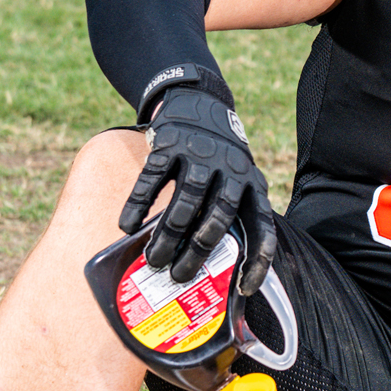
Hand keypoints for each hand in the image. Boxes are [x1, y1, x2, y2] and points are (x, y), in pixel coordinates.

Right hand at [118, 87, 275, 292]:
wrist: (198, 102)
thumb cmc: (218, 159)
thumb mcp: (237, 181)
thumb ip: (229, 214)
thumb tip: (212, 270)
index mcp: (252, 185)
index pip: (263, 227)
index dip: (257, 260)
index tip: (244, 288)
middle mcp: (231, 169)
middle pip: (219, 216)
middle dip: (198, 251)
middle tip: (179, 277)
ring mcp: (201, 154)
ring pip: (186, 201)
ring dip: (168, 235)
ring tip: (153, 260)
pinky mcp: (171, 143)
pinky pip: (153, 178)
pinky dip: (139, 204)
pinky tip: (127, 226)